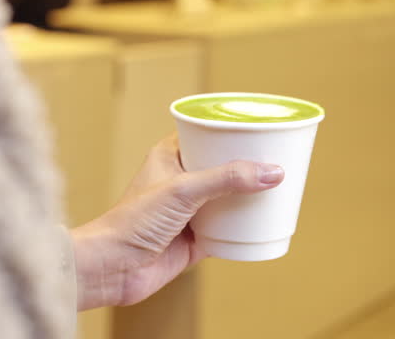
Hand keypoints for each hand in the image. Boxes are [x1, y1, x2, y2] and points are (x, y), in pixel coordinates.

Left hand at [70, 134, 283, 310]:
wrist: (112, 267)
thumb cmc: (133, 221)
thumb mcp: (183, 190)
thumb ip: (227, 179)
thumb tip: (273, 172)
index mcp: (169, 157)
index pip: (204, 135)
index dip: (229, 131)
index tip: (261, 127)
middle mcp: (179, 182)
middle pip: (221, 167)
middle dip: (248, 165)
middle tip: (281, 158)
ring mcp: (187, 212)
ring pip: (226, 199)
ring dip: (249, 196)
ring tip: (282, 188)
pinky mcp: (194, 241)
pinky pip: (227, 231)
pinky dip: (245, 228)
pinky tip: (268, 223)